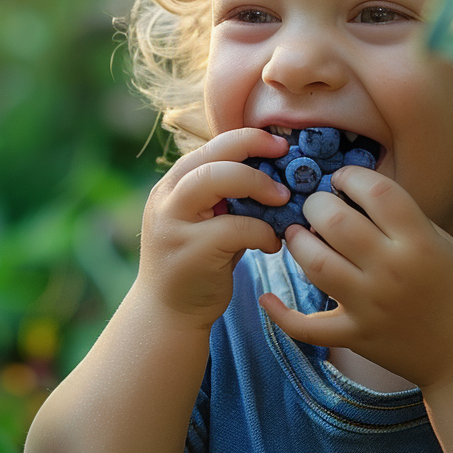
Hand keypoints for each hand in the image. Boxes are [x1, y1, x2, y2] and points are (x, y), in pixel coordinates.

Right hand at [137, 128, 291, 328]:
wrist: (168, 313)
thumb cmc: (197, 263)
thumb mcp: (205, 222)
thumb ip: (226, 198)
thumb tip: (276, 173)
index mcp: (172, 185)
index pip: (209, 147)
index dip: (246, 139)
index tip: (279, 144)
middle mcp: (166, 198)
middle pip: (211, 155)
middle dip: (252, 149)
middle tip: (286, 158)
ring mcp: (173, 223)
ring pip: (215, 180)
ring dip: (256, 183)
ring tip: (282, 199)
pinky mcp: (192, 251)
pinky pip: (237, 227)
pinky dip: (264, 232)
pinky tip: (272, 244)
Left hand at [259, 167, 452, 391]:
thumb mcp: (442, 244)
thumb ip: (401, 219)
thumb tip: (353, 191)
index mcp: (420, 243)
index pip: (376, 192)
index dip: (352, 176)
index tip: (343, 178)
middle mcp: (391, 271)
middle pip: (335, 221)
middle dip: (317, 204)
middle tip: (317, 206)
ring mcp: (370, 306)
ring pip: (314, 262)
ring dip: (297, 242)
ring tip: (297, 235)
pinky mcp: (355, 337)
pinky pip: (306, 326)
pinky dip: (281, 315)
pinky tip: (267, 298)